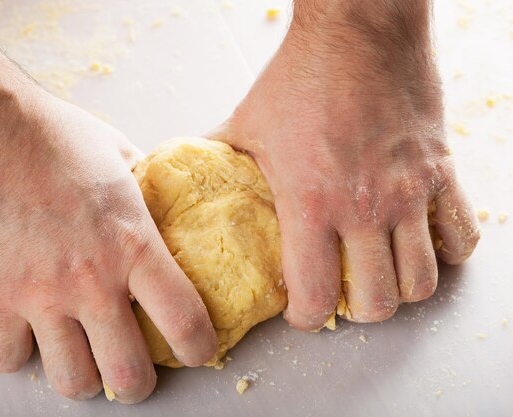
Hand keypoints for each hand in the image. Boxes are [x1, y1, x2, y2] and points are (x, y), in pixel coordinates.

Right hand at [0, 91, 216, 401]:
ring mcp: (41, 294)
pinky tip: (30, 333)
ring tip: (86, 359)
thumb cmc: (54, 135)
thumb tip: (159, 210)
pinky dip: (21, 353)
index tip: (197, 349)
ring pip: (72, 381)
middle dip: (138, 384)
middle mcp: (91, 279)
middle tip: (136, 371)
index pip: (183, 319)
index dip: (198, 347)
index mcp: (133, 244)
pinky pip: (8, 357)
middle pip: (128, 375)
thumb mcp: (123, 158)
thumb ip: (147, 195)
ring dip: (84, 378)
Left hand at [210, 0, 479, 329]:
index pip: (313, 297)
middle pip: (377, 303)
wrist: (357, 29)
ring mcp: (408, 193)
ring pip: (421, 282)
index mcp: (310, 203)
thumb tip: (190, 174)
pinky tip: (420, 239)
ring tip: (379, 271)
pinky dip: (446, 251)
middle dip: (355, 310)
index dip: (304, 317)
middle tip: (341, 293)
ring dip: (399, 288)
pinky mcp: (439, 172)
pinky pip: (462, 235)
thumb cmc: (301, 75)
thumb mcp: (245, 122)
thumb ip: (216, 159)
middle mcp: (364, 208)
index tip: (300, 309)